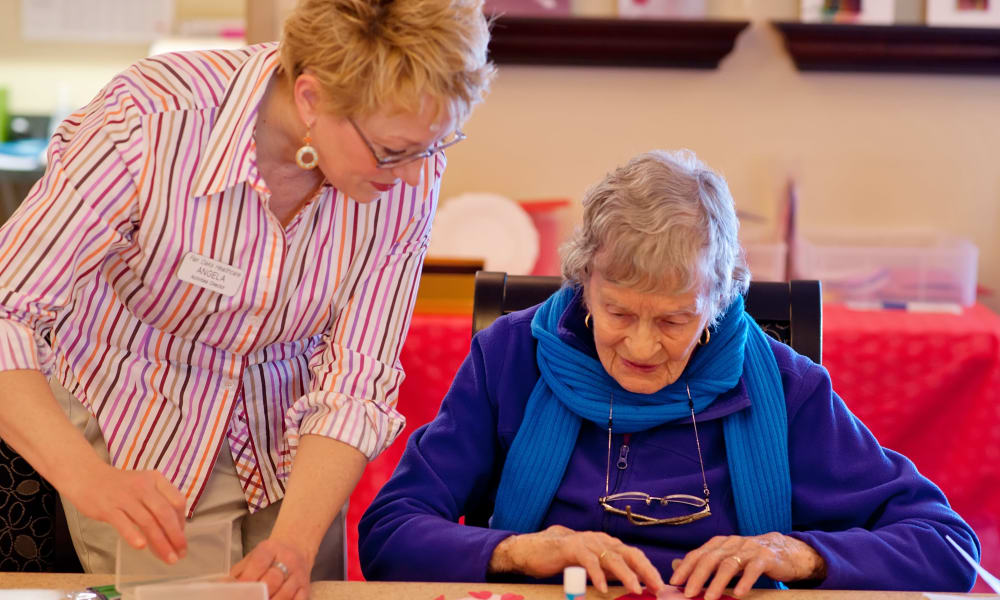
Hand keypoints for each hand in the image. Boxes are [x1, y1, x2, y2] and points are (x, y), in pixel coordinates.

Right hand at [64, 463, 186, 563]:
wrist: (87, 476)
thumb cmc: (119, 485)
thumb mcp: (143, 485)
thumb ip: (158, 502)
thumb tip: (174, 529)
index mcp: (156, 479)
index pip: (177, 501)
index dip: (182, 522)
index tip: (180, 538)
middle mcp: (143, 486)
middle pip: (165, 513)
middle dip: (175, 535)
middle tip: (181, 553)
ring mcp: (125, 497)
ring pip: (147, 521)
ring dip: (160, 542)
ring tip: (167, 557)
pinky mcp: (108, 508)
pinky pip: (123, 523)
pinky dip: (133, 535)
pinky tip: (141, 546)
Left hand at [232, 537, 310, 599]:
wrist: (297, 548)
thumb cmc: (269, 557)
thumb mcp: (253, 558)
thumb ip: (238, 573)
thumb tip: (222, 587)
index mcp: (270, 549)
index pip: (259, 562)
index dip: (249, 578)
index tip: (240, 592)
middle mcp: (288, 559)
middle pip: (273, 579)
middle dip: (260, 594)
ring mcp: (299, 574)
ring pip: (286, 593)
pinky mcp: (306, 587)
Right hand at [488, 524, 665, 594]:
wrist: (534, 549)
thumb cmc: (564, 559)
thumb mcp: (591, 566)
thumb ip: (609, 571)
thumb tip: (631, 584)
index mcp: (607, 544)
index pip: (633, 555)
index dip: (648, 569)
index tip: (660, 585)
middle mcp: (600, 540)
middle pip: (629, 554)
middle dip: (645, 571)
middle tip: (657, 587)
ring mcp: (587, 542)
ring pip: (611, 558)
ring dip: (626, 574)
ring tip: (636, 589)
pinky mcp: (572, 548)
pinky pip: (589, 562)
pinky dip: (597, 575)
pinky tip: (603, 588)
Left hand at [669, 533, 826, 599]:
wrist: (786, 550)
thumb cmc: (751, 558)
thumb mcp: (727, 557)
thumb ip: (706, 563)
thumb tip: (678, 567)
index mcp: (721, 543)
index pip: (698, 554)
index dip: (685, 567)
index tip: (674, 582)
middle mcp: (732, 543)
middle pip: (710, 558)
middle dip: (697, 576)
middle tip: (688, 593)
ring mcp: (749, 549)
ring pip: (729, 564)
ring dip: (717, 582)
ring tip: (710, 598)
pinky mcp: (766, 558)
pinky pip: (753, 569)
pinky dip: (745, 581)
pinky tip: (739, 593)